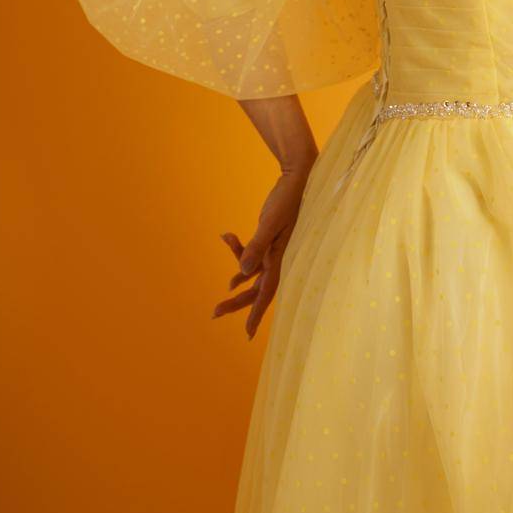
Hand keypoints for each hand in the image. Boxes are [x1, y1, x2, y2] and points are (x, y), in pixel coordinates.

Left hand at [213, 166, 309, 338]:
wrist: (298, 178)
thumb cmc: (287, 200)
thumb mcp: (270, 222)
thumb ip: (257, 246)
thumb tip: (241, 272)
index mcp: (280, 258)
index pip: (266, 293)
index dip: (256, 314)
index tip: (246, 334)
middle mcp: (278, 258)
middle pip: (255, 289)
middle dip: (236, 302)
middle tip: (215, 313)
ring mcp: (274, 251)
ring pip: (253, 274)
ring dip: (238, 277)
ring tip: (223, 290)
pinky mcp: (270, 240)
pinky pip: (254, 256)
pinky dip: (240, 253)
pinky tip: (229, 242)